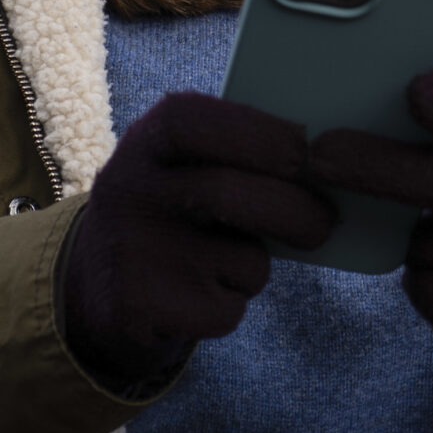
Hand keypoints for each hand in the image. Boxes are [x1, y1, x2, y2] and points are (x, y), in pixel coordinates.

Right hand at [58, 92, 335, 385]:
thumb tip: (331, 164)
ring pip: (242, 261)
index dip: (261, 133)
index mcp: (146, 143)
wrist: (101, 290)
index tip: (308, 149)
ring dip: (256, 267)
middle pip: (230, 194)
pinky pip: (226, 309)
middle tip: (324, 223)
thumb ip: (239, 158)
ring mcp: (132, 252)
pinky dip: (229, 307)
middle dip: (296, 211)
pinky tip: (196, 298)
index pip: (198, 121)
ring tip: (226, 261)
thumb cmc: (177, 215)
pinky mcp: (139, 310)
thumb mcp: (187, 169)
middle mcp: (129, 190)